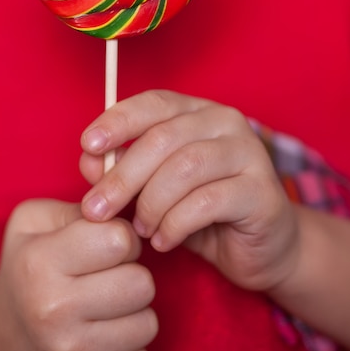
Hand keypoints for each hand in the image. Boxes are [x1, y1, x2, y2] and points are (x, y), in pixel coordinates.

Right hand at [0, 199, 157, 350]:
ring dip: (132, 314)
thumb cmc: (28, 269)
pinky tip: (101, 342)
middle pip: (142, 283)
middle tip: (105, 281)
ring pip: (147, 323)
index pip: (120, 239)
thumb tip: (124, 203)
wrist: (1, 341)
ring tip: (102, 311)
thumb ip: (82, 203)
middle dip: (130, 276)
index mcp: (39, 263)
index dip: (121, 239)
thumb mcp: (35, 221)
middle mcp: (51, 311)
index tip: (105, 248)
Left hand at [80, 90, 299, 291]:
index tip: (87, 144)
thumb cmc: (201, 213)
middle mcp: (226, 122)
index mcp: (198, 112)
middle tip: (97, 209)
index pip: (154, 103)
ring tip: (141, 230)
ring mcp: (249, 153)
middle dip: (123, 176)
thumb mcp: (154, 190)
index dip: (118, 120)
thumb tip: (88, 161)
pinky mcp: (262, 191)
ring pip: (184, 168)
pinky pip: (207, 202)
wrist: (261, 247)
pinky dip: (175, 223)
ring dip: (151, 203)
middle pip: (163, 138)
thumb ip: (123, 171)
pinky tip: (164, 241)